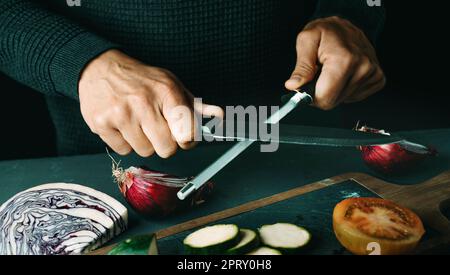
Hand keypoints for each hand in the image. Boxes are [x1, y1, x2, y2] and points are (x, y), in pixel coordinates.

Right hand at [79, 50, 222, 157]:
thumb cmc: (142, 80)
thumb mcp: (171, 84)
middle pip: (167, 149)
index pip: (186, 134)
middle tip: (157, 128)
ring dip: (144, 142)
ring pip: (145, 152)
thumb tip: (219, 117)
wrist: (100, 68)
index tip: (183, 136)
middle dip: (165, 143)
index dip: (187, 140)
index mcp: (166, 92)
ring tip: (138, 122)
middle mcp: (143, 102)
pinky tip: (122, 124)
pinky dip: (125, 142)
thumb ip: (195, 105)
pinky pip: (123, 151)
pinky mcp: (101, 124)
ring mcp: (120, 114)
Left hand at [285, 16, 385, 109]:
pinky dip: (346, 89)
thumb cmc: (325, 31)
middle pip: (333, 102)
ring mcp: (372, 73)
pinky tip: (344, 74)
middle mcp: (363, 67)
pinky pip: (355, 96)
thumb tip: (294, 86)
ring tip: (332, 70)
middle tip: (319, 74)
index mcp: (344, 60)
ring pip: (343, 100)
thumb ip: (301, 67)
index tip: (307, 85)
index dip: (310, 96)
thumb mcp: (306, 41)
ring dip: (334, 89)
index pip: (324, 99)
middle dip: (321, 92)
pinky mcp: (378, 78)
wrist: (346, 24)